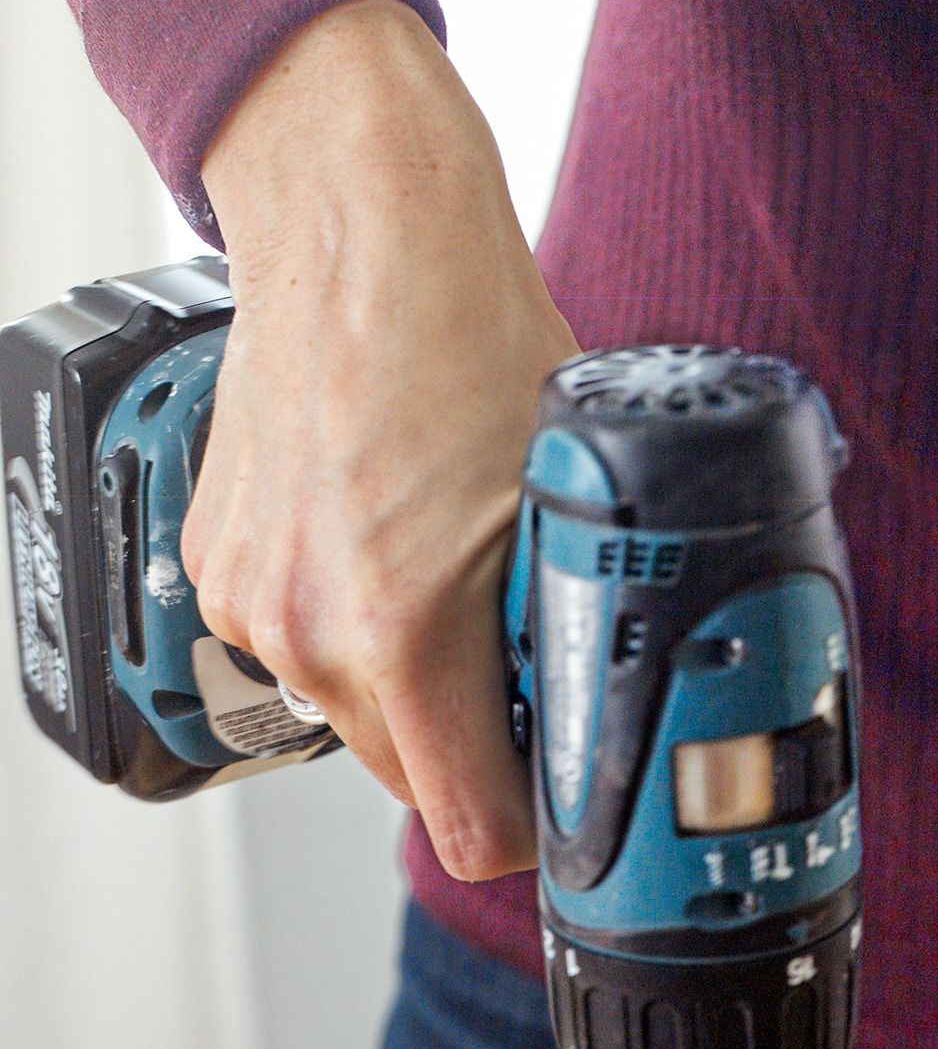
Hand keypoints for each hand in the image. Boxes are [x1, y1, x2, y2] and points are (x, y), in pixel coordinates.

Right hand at [183, 0, 578, 877]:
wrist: (354, 221)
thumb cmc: (467, 333)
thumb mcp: (572, 500)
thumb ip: (575, 628)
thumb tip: (608, 715)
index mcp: (401, 634)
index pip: (469, 828)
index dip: (534, 827)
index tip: (566, 796)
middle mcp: (308, 635)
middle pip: (414, 781)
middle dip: (479, 748)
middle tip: (530, 672)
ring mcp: (249, 605)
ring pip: (359, 716)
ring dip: (417, 686)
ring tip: (455, 582)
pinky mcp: (218, 569)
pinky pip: (306, 650)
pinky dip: (354, 626)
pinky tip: (391, 544)